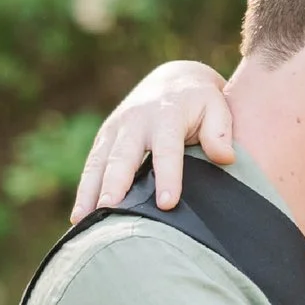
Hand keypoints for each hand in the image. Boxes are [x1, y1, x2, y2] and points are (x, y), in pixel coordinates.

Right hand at [70, 58, 234, 219]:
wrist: (174, 82)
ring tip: (86, 222)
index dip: (167, 176)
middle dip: (115, 184)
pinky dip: (84, 191)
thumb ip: (220, 132)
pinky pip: (91, 167)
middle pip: (122, 157)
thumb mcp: (217, 108)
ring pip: (99, 163)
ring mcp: (115, 130)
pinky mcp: (104, 139)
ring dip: (91, 192)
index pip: (167, 150)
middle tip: (110, 211)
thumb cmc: (200, 102)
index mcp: (166, 115)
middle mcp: (135, 122)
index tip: (166, 203)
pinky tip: (79, 218)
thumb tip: (224, 157)